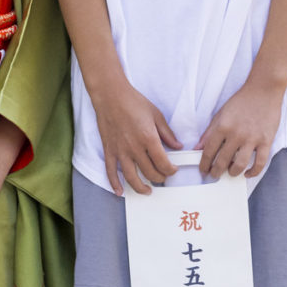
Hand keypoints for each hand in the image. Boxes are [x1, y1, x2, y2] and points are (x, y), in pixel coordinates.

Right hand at [93, 78, 180, 195]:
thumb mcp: (156, 115)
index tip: (173, 169)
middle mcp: (134, 148)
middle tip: (163, 177)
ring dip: (140, 187)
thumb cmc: (133, 102)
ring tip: (147, 191)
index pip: (163, 163)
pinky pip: (111, 171)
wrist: (111, 95)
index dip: (171, 170)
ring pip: (131, 177)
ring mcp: (120, 150)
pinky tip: (119, 191)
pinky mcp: (109, 150)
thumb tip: (177, 145)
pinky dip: (114, 183)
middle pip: (150, 173)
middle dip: (159, 178)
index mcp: (148, 138)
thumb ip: (167, 133)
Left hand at [199, 79, 285, 179]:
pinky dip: (254, 172)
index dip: (204, 164)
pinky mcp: (266, 141)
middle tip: (214, 175)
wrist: (263, 90)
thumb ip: (209, 132)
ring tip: (230, 173)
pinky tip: (248, 173)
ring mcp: (252, 138)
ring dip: (233, 173)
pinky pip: (260, 163)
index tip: (203, 170)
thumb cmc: (242, 101)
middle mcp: (236, 134)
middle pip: (223, 160)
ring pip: (240, 165)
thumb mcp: (221, 114)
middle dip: (216, 171)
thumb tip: (198, 147)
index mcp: (223, 126)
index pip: (209, 151)